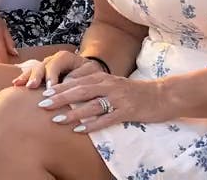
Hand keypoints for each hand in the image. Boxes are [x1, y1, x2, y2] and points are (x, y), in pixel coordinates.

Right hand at [11, 50, 96, 89]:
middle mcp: (53, 60)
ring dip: (27, 76)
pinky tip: (15, 84)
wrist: (89, 73)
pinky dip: (23, 78)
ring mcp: (45, 66)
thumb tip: (71, 84)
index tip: (51, 87)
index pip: (56, 63)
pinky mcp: (41, 73)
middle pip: (42, 65)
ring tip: (19, 85)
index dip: (52, 75)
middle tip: (32, 86)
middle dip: (36, 76)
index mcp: (65, 57)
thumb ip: (82, 77)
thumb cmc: (91, 75)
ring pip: (34, 68)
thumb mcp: (91, 74)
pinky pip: (30, 73)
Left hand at [37, 72, 173, 133]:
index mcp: (103, 77)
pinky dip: (92, 124)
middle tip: (43, 104)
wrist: (162, 95)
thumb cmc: (133, 91)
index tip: (43, 92)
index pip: (77, 80)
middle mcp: (109, 85)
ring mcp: (118, 98)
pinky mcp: (128, 111)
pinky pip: (107, 119)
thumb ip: (94, 84)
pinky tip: (80, 130)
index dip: (59, 87)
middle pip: (80, 91)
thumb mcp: (112, 83)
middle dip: (60, 98)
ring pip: (92, 105)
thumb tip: (70, 89)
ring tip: (57, 119)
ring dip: (73, 113)